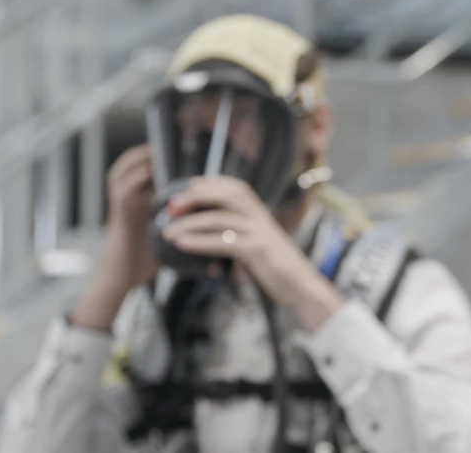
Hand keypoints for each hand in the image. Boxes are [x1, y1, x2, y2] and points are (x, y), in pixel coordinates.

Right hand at [71, 145, 158, 330]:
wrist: (122, 280)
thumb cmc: (143, 260)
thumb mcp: (160, 235)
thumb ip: (175, 222)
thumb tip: (203, 216)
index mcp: (134, 204)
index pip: (136, 173)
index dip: (148, 160)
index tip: (167, 149)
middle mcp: (124, 203)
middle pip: (124, 168)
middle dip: (141, 155)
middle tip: (159, 145)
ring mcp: (119, 210)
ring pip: (119, 176)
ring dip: (137, 163)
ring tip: (155, 154)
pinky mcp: (119, 220)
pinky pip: (124, 195)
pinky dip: (136, 182)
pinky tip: (150, 174)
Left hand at [161, 176, 343, 329]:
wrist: (303, 287)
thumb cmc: (280, 270)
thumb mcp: (262, 246)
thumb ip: (243, 237)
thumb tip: (218, 237)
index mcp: (262, 215)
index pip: (237, 188)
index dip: (213, 183)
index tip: (190, 183)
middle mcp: (261, 218)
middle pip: (226, 195)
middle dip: (196, 196)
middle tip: (171, 206)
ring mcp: (260, 232)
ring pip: (219, 219)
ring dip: (189, 223)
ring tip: (167, 232)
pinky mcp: (257, 249)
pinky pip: (223, 242)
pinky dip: (199, 241)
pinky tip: (182, 244)